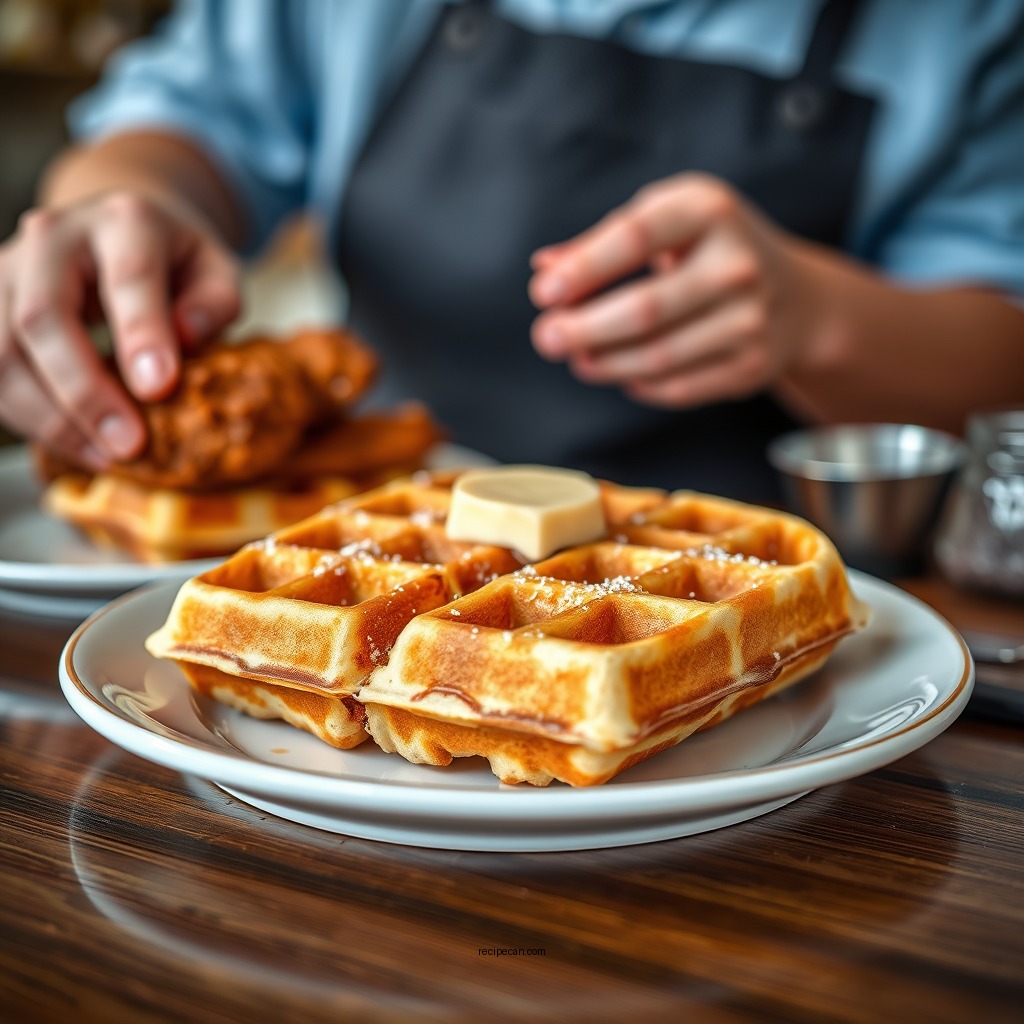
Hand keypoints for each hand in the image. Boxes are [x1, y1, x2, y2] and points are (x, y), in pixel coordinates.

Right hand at [0, 191, 239, 468]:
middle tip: (129, 444)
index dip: (141, 334)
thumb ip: (214, 303)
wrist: (121, 233)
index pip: (127, 276)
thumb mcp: (217, 271)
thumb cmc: (177, 263)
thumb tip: (185, 338)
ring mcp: (8, 270)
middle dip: (84, 390)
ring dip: (50, 416)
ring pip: (1, 351)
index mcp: (124, 221)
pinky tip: (78, 445)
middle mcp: (53, 236)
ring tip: (106, 456)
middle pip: (43, 315)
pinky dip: (30, 418)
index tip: (160, 389)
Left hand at [528, 174, 817, 408]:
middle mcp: (736, 264)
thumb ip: (604, 241)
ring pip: (657, 356)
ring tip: (576, 358)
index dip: (584, 268)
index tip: (543, 293)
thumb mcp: (667, 220)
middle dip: (584, 328)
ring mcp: (750, 319)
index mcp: (710, 210)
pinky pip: (677, 387)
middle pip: (644, 308)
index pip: (635, 237)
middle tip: (546, 338)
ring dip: (604, 363)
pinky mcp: (751, 366)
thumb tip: (545, 268)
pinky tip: (618, 372)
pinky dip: (639, 384)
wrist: (799, 298)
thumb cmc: (710, 249)